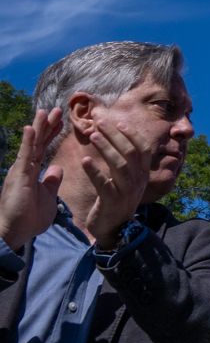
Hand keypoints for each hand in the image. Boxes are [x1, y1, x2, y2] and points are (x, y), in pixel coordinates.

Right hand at [0, 108, 64, 250]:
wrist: (16, 232)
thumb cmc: (30, 218)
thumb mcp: (48, 197)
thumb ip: (52, 182)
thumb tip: (57, 168)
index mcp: (32, 171)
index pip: (43, 147)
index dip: (51, 133)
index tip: (61, 120)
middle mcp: (25, 168)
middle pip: (38, 142)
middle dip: (47, 125)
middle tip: (57, 109)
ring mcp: (21, 171)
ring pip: (32, 145)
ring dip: (39, 127)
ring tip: (45, 110)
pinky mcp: (19, 177)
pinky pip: (25, 156)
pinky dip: (28, 142)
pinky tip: (31, 128)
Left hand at [80, 119, 151, 247]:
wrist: (114, 228)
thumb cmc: (117, 199)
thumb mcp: (126, 179)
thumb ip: (124, 161)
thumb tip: (117, 137)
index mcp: (143, 173)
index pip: (143, 148)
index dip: (132, 134)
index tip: (119, 121)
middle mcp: (138, 180)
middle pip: (130, 152)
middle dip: (115, 135)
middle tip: (99, 121)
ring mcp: (126, 191)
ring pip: (119, 165)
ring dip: (106, 148)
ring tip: (92, 135)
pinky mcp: (112, 201)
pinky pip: (104, 184)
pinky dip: (95, 171)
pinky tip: (85, 161)